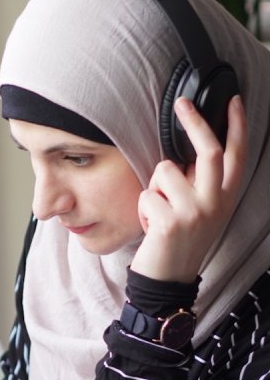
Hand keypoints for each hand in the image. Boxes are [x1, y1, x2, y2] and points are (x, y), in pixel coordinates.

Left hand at [130, 95, 246, 282]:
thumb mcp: (201, 211)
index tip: (232, 101)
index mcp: (225, 198)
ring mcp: (195, 212)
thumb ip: (201, 184)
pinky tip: (150, 226)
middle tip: (181, 103)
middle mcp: (216, 203)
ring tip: (158, 210)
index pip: (236, 156)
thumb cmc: (179, 240)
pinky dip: (142, 208)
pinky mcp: (170, 222)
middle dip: (195, 122)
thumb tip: (188, 153)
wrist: (168, 279)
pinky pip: (146, 195)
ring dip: (153, 187)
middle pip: (209, 151)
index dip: (236, 126)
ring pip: (165, 171)